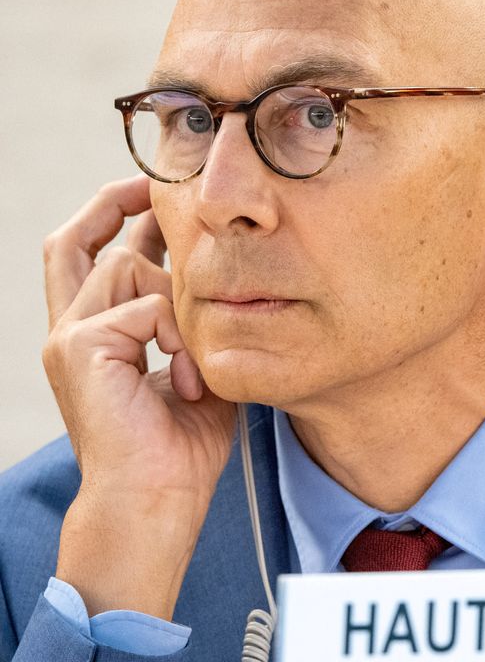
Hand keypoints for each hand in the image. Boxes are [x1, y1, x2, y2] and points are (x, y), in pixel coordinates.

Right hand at [42, 176, 235, 617]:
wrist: (156, 502)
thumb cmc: (180, 442)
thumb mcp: (192, 365)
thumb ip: (189, 321)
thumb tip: (212, 276)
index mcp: (96, 334)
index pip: (91, 258)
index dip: (117, 218)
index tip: (155, 199)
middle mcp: (71, 328)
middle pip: (70, 240)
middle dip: (111, 203)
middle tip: (153, 187)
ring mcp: (68, 336)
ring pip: (124, 264)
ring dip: (176, 300)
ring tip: (192, 364)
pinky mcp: (79, 347)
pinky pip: (143, 304)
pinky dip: (176, 334)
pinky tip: (185, 380)